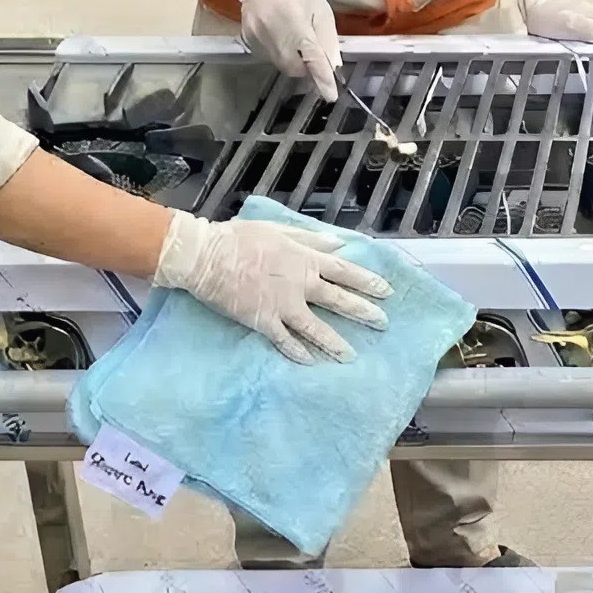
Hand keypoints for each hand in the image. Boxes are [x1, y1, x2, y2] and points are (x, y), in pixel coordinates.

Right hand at [153, 211, 389, 365]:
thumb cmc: (239, 238)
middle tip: (383, 324)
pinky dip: (298, 351)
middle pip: (338, 300)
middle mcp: (300, 284)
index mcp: (305, 259)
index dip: (367, 281)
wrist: (205, 255)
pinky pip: (285, 340)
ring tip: (352, 356)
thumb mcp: (279, 230)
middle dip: (363, 312)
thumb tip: (339, 244)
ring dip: (335, 342)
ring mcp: (283, 305)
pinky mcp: (263, 321)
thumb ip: (311, 239)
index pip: (344, 271)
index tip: (386, 292)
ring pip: (316, 328)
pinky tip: (311, 362)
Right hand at [227, 0, 339, 96]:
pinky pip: (271, 57)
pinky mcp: (249, 40)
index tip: (330, 94)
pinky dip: (282, 53)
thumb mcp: (320, 9)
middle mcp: (272, 30)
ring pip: (282, 64)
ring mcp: (257, 36)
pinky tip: (283, 37)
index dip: (321, 76)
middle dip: (308, 69)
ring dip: (295, 61)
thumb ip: (327, 39)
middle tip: (315, 59)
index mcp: (294, 19)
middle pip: (294, 67)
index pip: (310, 55)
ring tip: (298, 42)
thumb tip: (333, 67)